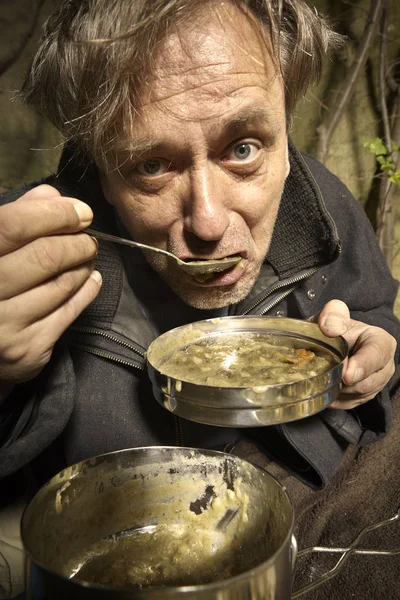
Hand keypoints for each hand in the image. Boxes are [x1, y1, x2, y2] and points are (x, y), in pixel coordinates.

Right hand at [0, 185, 101, 384]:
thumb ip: (16, 218)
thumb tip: (53, 195)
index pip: (14, 225)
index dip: (54, 214)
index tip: (81, 212)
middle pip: (44, 256)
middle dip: (77, 243)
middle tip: (89, 240)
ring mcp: (4, 325)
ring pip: (61, 284)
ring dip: (83, 265)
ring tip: (87, 257)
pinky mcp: (27, 349)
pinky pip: (69, 312)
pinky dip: (87, 290)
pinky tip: (90, 279)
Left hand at [311, 299, 396, 408]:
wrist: (337, 340)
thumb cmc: (337, 327)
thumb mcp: (334, 315)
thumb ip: (333, 314)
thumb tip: (330, 328)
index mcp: (381, 342)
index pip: (377, 356)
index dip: (362, 366)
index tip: (347, 374)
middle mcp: (385, 366)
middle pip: (366, 382)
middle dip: (343, 381)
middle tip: (324, 373)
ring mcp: (376, 383)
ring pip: (357, 395)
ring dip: (337, 389)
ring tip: (322, 376)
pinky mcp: (365, 396)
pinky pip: (350, 404)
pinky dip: (335, 399)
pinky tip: (324, 388)